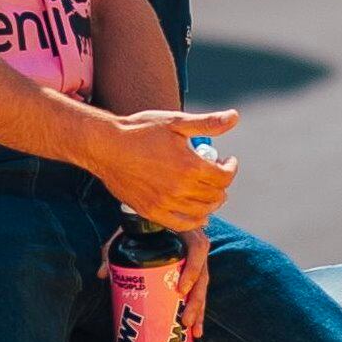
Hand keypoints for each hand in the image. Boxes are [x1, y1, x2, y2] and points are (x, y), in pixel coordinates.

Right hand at [88, 109, 238, 232]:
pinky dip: (194, 220)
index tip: (227, 160)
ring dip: (211, 202)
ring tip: (208, 190)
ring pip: (202, 213)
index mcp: (189, 166)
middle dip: (222, 184)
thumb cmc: (140, 130)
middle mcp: (179, 189)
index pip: (224, 177)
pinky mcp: (151, 212)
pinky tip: (196, 211)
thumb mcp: (176, 121)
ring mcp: (164, 204)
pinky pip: (181, 224)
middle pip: (216, 196)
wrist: (106, 147)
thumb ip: (208, 123)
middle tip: (217, 173)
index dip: (231, 168)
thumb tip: (234, 117)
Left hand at [97, 226, 209, 336]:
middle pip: (203, 275)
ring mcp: (196, 260)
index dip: (193, 269)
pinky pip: (198, 292)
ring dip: (199, 310)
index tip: (180, 289)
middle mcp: (195, 247)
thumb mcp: (128, 233)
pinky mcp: (192, 272)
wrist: (149, 217)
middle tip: (185, 321)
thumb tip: (101, 273)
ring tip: (194, 333)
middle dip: (196, 301)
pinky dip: (198, 311)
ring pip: (202, 287)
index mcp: (185, 233)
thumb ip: (114, 249)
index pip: (198, 249)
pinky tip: (194, 332)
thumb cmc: (141, 224)